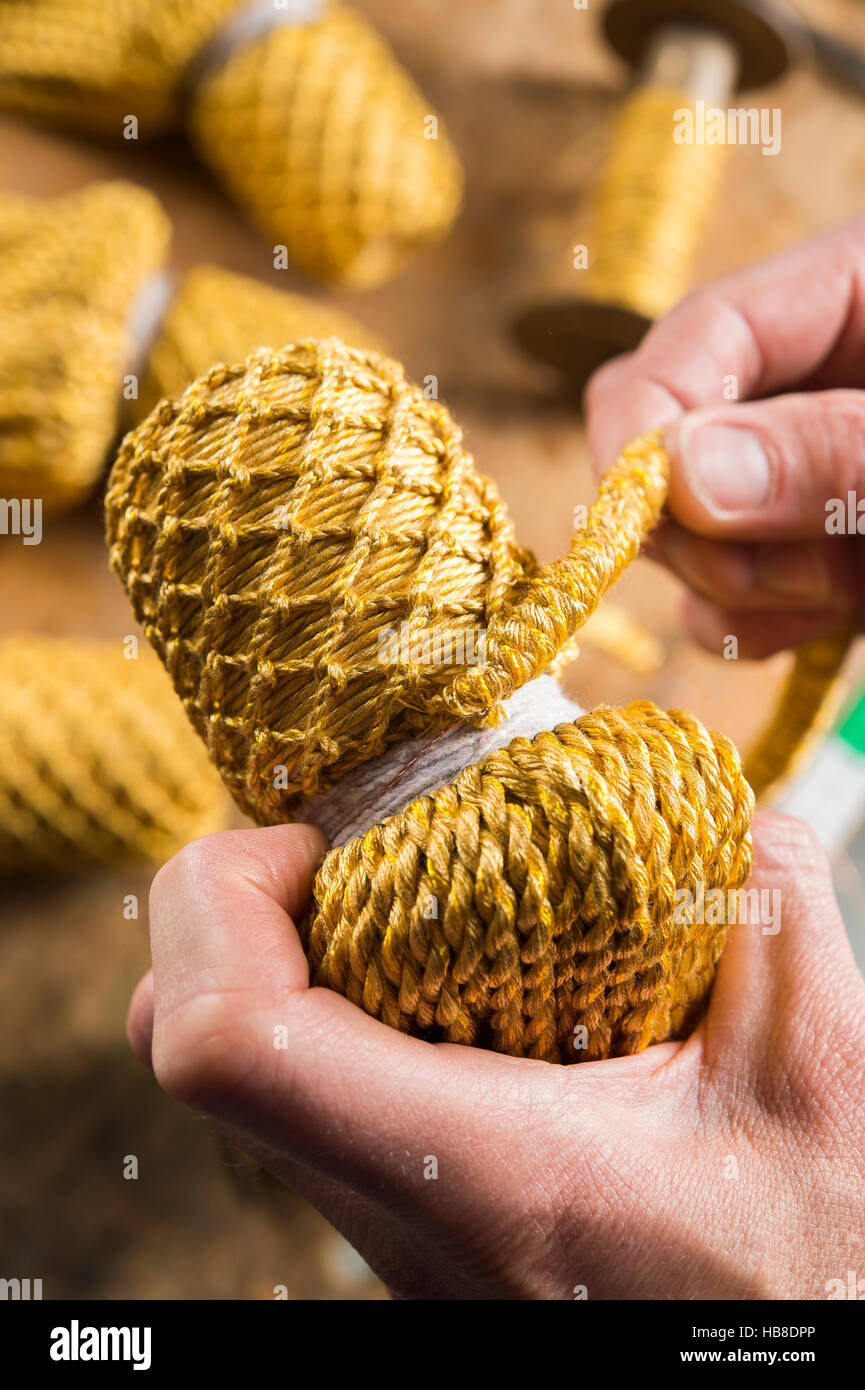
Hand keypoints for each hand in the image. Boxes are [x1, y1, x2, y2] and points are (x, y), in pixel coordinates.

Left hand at [128, 814, 864, 1299]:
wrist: (808, 1364)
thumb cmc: (819, 1264)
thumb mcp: (825, 1069)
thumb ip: (774, 905)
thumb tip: (725, 808)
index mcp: (484, 1169)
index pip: (224, 1045)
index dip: (217, 902)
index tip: (317, 841)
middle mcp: (402, 1221)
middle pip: (198, 1050)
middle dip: (240, 910)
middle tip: (353, 847)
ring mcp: (396, 1240)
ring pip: (245, 1085)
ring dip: (286, 963)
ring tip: (407, 903)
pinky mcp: (413, 1236)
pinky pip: (307, 1112)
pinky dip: (336, 1019)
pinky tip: (455, 984)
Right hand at [585, 217, 864, 657]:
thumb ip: (831, 450)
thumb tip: (674, 473)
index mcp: (852, 296)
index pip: (696, 339)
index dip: (648, 422)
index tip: (646, 510)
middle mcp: (808, 387)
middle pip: (668, 441)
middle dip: (698, 526)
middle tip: (780, 575)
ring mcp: (802, 477)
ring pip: (686, 533)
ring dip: (736, 586)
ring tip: (844, 592)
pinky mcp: (811, 558)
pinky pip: (726, 600)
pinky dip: (752, 627)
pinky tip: (823, 627)